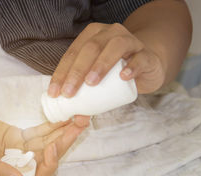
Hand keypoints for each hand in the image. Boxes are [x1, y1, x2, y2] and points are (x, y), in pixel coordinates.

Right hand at [0, 105, 84, 175]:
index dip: (48, 166)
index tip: (53, 148)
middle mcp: (14, 168)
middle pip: (45, 160)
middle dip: (64, 144)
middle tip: (81, 124)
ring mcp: (17, 152)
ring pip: (45, 146)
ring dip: (62, 133)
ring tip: (79, 118)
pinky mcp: (16, 138)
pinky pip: (38, 134)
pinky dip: (51, 126)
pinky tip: (64, 117)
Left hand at [48, 23, 165, 126]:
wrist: (146, 66)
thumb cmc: (114, 72)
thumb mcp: (97, 80)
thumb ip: (86, 95)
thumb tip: (76, 117)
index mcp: (91, 36)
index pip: (72, 53)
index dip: (61, 73)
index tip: (54, 93)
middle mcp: (109, 33)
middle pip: (90, 48)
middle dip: (76, 71)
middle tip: (69, 93)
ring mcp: (130, 41)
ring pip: (114, 46)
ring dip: (100, 65)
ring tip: (91, 83)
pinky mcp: (147, 54)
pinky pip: (139, 58)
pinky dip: (131, 66)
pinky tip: (123, 76)